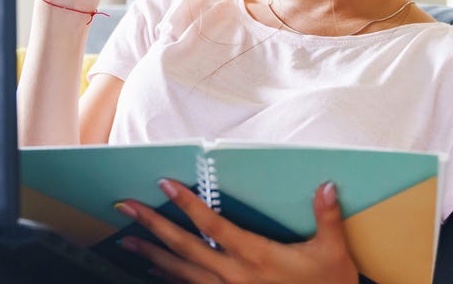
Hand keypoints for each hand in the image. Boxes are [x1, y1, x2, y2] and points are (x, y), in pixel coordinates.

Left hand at [114, 179, 358, 283]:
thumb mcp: (333, 253)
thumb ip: (327, 217)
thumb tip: (327, 186)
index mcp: (255, 255)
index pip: (212, 224)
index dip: (186, 202)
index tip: (164, 183)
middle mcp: (234, 274)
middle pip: (184, 246)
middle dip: (152, 225)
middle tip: (125, 208)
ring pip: (180, 270)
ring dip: (151, 253)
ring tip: (127, 239)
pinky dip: (168, 276)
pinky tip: (152, 269)